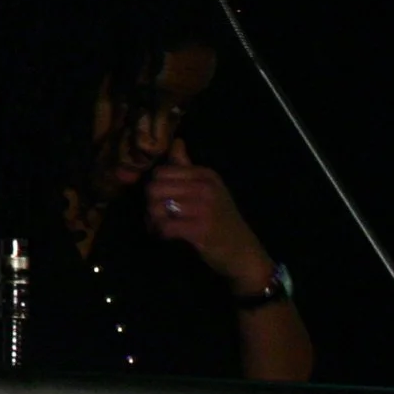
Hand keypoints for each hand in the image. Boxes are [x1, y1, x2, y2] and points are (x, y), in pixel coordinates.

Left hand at [144, 139, 275, 295]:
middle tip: (157, 217)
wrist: (244, 252)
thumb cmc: (222, 219)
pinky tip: (166, 236)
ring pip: (156, 207)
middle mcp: (205, 187)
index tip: (160, 200)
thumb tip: (175, 141)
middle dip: (149, 204)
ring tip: (160, 227)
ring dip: (153, 220)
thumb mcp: (209, 188)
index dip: (154, 186)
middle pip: (154, 188)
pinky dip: (160, 233)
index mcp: (205, 174)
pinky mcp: (199, 230)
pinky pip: (165, 226)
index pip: (161, 171)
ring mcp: (203, 208)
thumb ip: (187, 167)